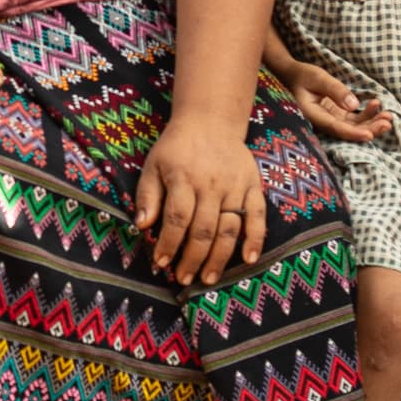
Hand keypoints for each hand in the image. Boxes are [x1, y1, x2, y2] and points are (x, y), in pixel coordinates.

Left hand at [138, 109, 269, 287]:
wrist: (210, 120)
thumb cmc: (176, 148)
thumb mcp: (153, 165)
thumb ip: (148, 196)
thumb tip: (142, 226)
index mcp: (183, 177)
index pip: (177, 218)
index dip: (169, 244)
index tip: (161, 264)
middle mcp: (211, 183)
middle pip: (204, 229)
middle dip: (192, 258)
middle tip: (184, 279)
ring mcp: (235, 186)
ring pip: (230, 228)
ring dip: (220, 257)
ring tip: (209, 279)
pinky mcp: (253, 186)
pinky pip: (258, 215)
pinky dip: (256, 238)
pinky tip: (248, 259)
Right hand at [280, 57, 392, 142]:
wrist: (291, 75)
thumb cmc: (302, 75)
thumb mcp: (318, 77)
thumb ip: (335, 90)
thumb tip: (355, 105)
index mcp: (313, 115)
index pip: (336, 128)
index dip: (353, 133)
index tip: (370, 135)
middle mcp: (322, 121)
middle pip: (348, 131)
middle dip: (369, 129)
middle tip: (387, 123)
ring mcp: (330, 118)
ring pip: (353, 126)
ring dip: (371, 123)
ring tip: (389, 117)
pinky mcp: (336, 114)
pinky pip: (354, 119)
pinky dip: (367, 115)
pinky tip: (377, 106)